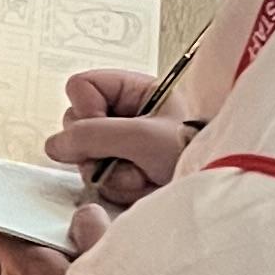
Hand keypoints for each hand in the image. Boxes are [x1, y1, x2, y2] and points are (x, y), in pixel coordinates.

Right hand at [46, 66, 198, 251]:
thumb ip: (95, 135)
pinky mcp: (125, 175)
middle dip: (99, 148)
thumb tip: (56, 144)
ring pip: (86, 157)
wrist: (217, 188)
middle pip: (78, 124)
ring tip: (144, 174)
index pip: (82, 87)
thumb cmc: (197, 152)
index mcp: (135, 91)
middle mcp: (126, 116)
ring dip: (113, 173)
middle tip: (127, 156)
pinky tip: (144, 186)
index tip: (106, 128)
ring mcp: (124, 147)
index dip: (86, 109)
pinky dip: (120, 187)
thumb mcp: (145, 136)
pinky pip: (100, 180)